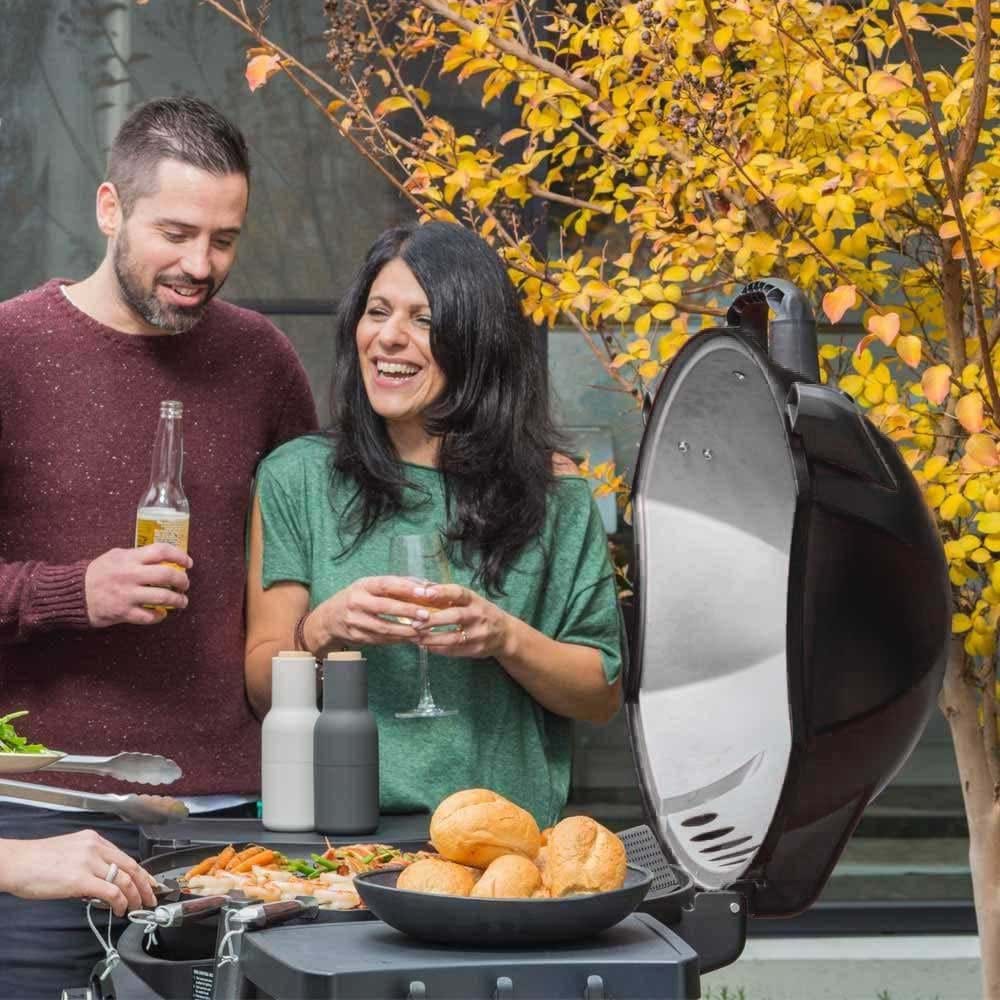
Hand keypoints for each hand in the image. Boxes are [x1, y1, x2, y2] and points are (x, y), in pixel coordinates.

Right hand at [0, 830, 157, 916]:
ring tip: (135, 908)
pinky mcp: (80, 879)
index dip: (142, 872)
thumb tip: (102, 885)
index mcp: (94, 840)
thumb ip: (90, 864)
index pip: (127, 857)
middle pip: (131, 867)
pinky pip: (111, 892)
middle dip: (145, 886)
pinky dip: (120, 903)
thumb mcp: (70, 853)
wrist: (16, 863)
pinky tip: (119, 910)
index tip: (150, 883)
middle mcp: (95, 847)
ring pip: (124, 880)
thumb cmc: (37, 862)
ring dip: (135, 897)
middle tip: (151, 899)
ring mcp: (89, 862)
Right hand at [85, 545, 191, 626]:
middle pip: (167, 575)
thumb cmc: (97, 572)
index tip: (188, 563)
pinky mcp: (123, 612)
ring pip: (163, 597)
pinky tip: (161, 614)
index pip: (161, 551)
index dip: (179, 556)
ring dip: (178, 600)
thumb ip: (137, 556)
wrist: (74, 593)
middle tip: (185, 584)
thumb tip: (163, 556)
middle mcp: (130, 575)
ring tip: (182, 601)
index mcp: (129, 558)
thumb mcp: (116, 556)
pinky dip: (159, 616)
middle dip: (182, 580)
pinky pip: (149, 616)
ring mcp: (127, 595)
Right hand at [306, 576, 433, 649]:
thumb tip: (426, 585)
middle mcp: (357, 602)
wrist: (328, 619)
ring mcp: (355, 621)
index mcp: (363, 586)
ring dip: (405, 630)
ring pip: (383, 628)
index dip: (405, 588)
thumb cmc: (357, 598)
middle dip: (408, 611)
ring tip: (423, 630)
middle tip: (426, 615)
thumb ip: (397, 585)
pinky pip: (380, 639)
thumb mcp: (370, 586)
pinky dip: (397, 639)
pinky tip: (410, 638)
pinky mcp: (356, 637)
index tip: (423, 592)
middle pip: (385, 607)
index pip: (386, 584)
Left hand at [414, 583, 512, 658]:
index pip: (459, 593)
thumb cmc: (480, 613)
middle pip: (455, 616)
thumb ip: (449, 596)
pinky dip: (437, 649)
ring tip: (414, 637)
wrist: (505, 634)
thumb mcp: (471, 601)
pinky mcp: (476, 649)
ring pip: (453, 638)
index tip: (424, 592)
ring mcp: (478, 634)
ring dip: (432, 638)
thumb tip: (421, 587)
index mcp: (475, 600)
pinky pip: (454, 651)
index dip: (442, 591)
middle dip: (434, 619)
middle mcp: (478, 616)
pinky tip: (424, 646)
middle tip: (414, 622)